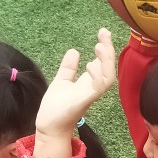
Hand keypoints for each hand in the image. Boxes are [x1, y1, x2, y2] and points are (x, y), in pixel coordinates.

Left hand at [34, 28, 117, 157]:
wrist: (48, 125)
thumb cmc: (56, 107)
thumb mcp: (62, 81)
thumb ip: (69, 68)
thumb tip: (74, 51)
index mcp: (89, 82)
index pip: (102, 62)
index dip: (105, 47)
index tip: (102, 32)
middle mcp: (93, 88)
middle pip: (109, 68)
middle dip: (109, 50)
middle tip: (104, 33)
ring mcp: (90, 95)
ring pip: (108, 78)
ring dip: (106, 62)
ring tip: (100, 46)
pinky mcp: (84, 101)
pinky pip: (97, 89)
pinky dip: (97, 76)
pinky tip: (90, 64)